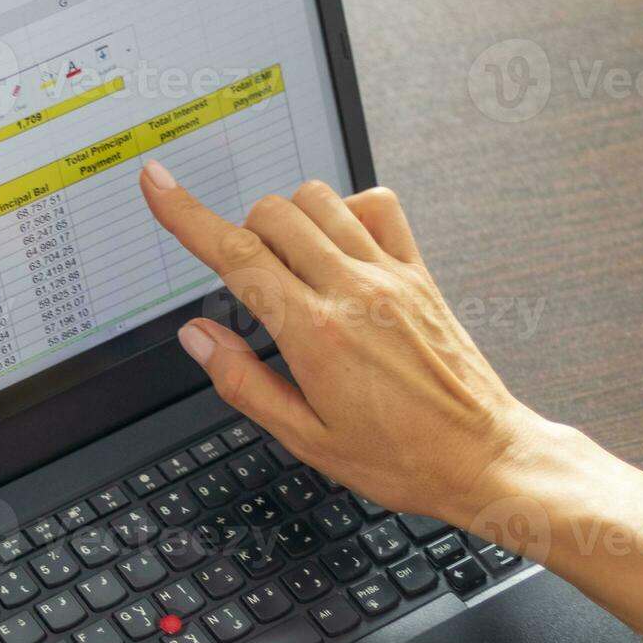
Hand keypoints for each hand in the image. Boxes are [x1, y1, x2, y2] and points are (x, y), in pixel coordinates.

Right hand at [139, 159, 549, 521]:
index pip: (236, 256)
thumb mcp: (306, 439)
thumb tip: (199, 337)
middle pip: (271, 215)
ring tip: (290, 265)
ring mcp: (391, 275)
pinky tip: (339, 246)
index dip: (187, 215)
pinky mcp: (419, 272)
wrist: (484, 457)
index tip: (159, 185)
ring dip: (288, 218)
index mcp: (316, 334)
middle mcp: (353, 292)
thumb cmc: (401, 457)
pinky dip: (346, 210)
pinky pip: (378, 205)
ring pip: (318, 198)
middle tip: (246, 279)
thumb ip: (244, 383)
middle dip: (240, 231)